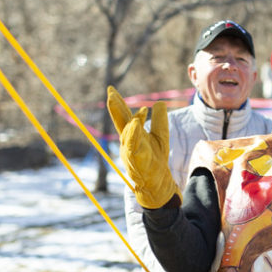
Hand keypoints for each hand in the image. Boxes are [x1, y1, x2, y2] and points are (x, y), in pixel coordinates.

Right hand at [107, 86, 178, 208]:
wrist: (157, 182)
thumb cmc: (155, 159)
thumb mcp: (160, 136)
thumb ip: (159, 120)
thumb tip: (159, 102)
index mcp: (132, 134)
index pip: (123, 116)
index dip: (118, 103)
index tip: (111, 89)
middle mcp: (127, 141)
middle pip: (120, 121)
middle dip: (115, 107)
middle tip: (111, 92)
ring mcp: (129, 151)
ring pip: (126, 132)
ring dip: (126, 119)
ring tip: (126, 105)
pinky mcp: (135, 160)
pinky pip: (132, 145)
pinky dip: (133, 134)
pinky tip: (135, 123)